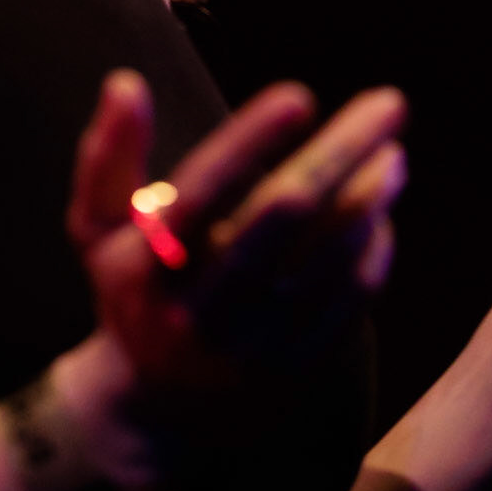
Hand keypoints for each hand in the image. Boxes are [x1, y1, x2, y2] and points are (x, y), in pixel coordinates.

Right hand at [65, 71, 407, 404]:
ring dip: (369, 201)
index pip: (203, 189)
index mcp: (148, 261)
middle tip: (388, 104)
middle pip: (281, 215)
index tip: (299, 95)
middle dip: (339, 152)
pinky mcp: (293, 370)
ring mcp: (251, 343)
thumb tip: (125, 83)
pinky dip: (370, 254)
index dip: (250, 140)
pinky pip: (347, 304)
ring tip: (393, 155)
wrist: (155, 407)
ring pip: (326, 259)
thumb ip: (107, 155)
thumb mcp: (97, 227)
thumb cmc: (132, 288)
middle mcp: (199, 305)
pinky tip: (381, 215)